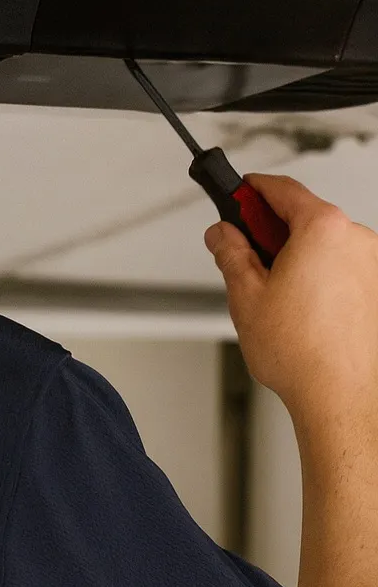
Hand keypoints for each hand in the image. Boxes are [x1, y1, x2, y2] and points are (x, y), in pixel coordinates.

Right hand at [206, 174, 377, 424]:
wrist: (340, 397)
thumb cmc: (303, 353)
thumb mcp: (245, 294)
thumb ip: (231, 252)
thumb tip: (223, 235)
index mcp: (324, 229)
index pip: (283, 189)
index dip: (252, 189)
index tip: (238, 193)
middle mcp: (357, 240)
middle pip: (306, 217)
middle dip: (272, 232)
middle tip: (246, 256)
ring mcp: (373, 265)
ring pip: (326, 246)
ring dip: (299, 258)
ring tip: (276, 298)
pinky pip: (344, 269)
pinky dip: (321, 278)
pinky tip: (303, 310)